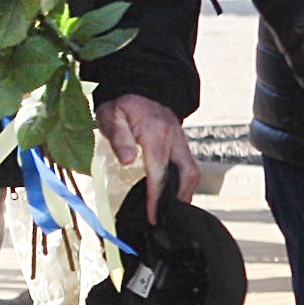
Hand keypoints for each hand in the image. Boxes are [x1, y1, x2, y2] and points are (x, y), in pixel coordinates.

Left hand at [96, 95, 194, 211]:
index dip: (157, 198)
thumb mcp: (111, 116)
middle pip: (188, 174)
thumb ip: (118, 138)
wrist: (137, 86)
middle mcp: (174, 137)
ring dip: (186, 192)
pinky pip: (189, 166)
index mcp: (156, 133)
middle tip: (166, 217)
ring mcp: (180, 140)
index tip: (154, 216)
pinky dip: (185, 182)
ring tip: (172, 210)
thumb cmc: (121, 105)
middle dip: (180, 198)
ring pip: (193, 171)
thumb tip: (127, 160)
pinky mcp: (181, 142)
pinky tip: (174, 194)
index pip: (160, 173)